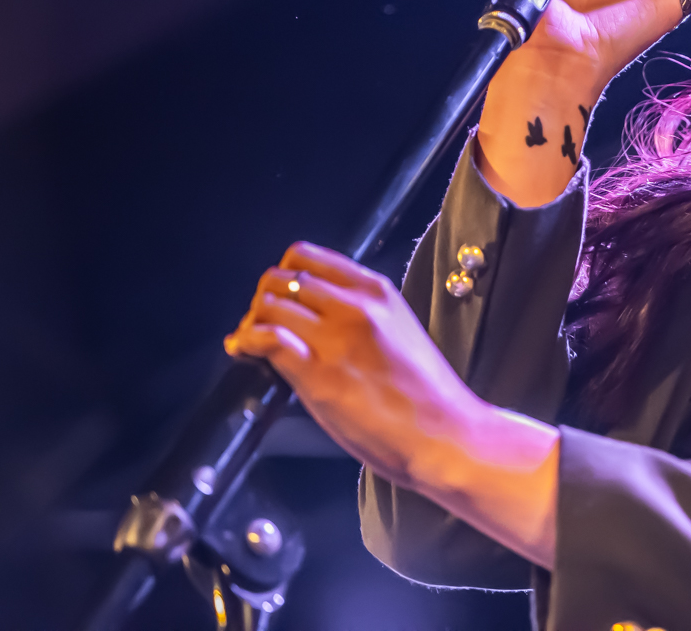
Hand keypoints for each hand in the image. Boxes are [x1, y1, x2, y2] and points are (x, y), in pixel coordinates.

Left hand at [224, 241, 477, 487]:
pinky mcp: (318, 374)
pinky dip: (246, 342)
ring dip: (251, 324)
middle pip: (281, 277)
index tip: (281, 301)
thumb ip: (361, 317)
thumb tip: (316, 320)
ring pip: (268, 305)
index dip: (284, 277)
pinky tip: (246, 354)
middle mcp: (355, 305)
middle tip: (261, 327)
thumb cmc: (427, 395)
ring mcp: (336, 337)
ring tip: (251, 346)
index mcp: (377, 291)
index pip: (307, 257)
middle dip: (262, 300)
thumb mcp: (398, 332)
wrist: (445, 433)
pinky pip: (265, 339)